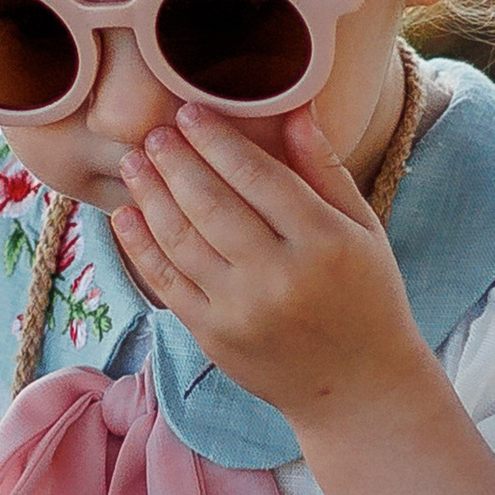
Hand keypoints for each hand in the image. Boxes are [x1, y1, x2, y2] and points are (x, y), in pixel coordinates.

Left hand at [112, 102, 425, 425]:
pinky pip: (167, 282)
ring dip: (151, 195)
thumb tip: (294, 107)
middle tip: (153, 132)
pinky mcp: (214, 337)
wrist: (357, 387)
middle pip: (212, 204)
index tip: (189, 112)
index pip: (259, 177)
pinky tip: (126, 214)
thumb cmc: (367, 298)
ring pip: (182, 240)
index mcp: (324, 243)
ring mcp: (241, 311)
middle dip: (176, 162)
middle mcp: (279, 277)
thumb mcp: (363, 229)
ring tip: (134, 162)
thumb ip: (325, 169)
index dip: (218, 141)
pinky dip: (141, 245)